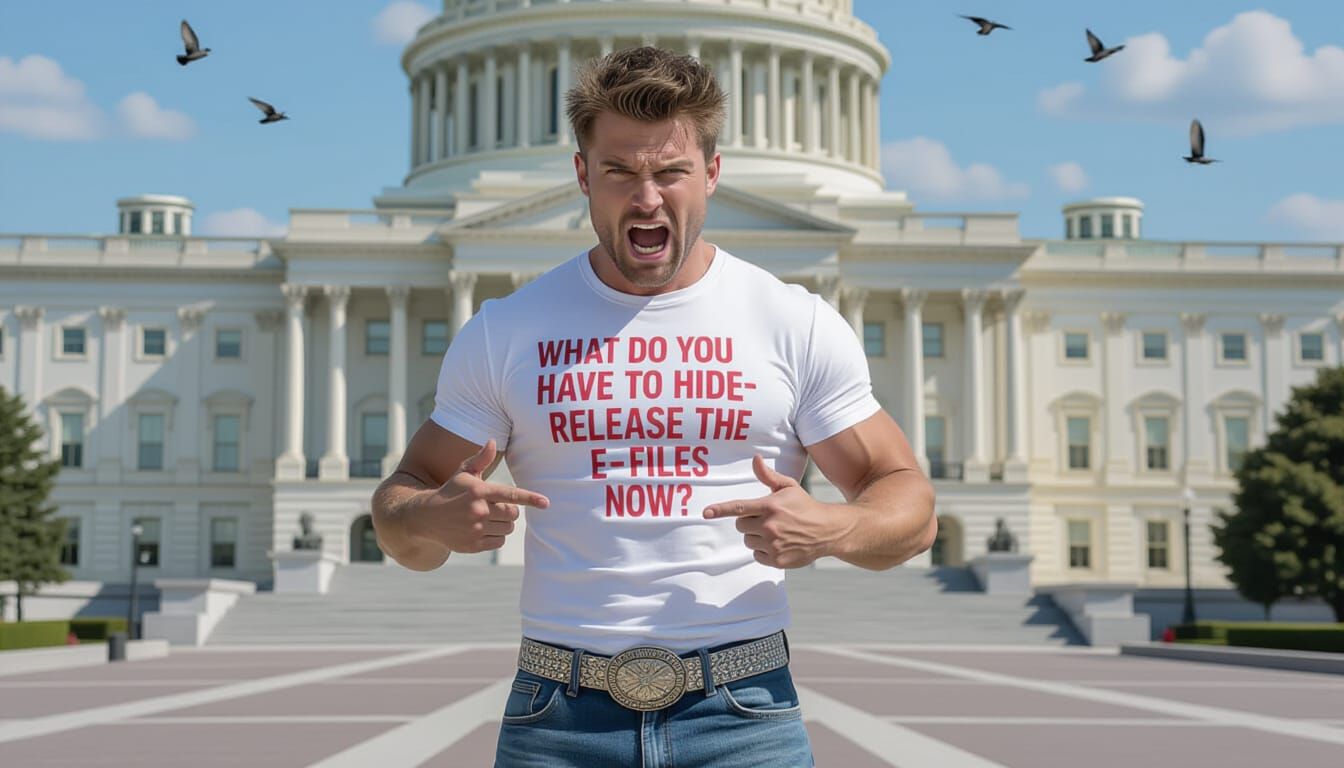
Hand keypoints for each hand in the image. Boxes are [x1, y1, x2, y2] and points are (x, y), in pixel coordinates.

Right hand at [411, 439, 548, 553]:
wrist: (426, 517)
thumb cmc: (451, 491)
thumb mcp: (463, 472)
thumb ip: (481, 459)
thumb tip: (492, 441)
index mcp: (479, 491)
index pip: (511, 494)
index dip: (530, 499)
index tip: (546, 503)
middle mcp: (478, 510)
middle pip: (513, 514)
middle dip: (509, 511)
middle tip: (495, 508)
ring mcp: (476, 529)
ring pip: (508, 529)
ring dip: (503, 524)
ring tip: (487, 518)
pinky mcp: (473, 545)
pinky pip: (499, 542)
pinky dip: (496, 537)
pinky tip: (482, 530)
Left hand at [703, 455, 848, 568]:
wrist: (828, 530)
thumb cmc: (805, 506)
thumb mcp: (788, 487)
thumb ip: (768, 476)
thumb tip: (755, 459)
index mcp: (769, 506)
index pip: (739, 508)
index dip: (720, 510)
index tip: (706, 513)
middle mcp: (769, 526)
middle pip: (741, 526)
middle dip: (749, 522)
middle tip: (766, 519)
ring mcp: (773, 544)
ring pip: (748, 541)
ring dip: (756, 537)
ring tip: (775, 531)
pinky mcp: (777, 560)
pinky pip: (757, 555)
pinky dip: (763, 551)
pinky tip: (778, 544)